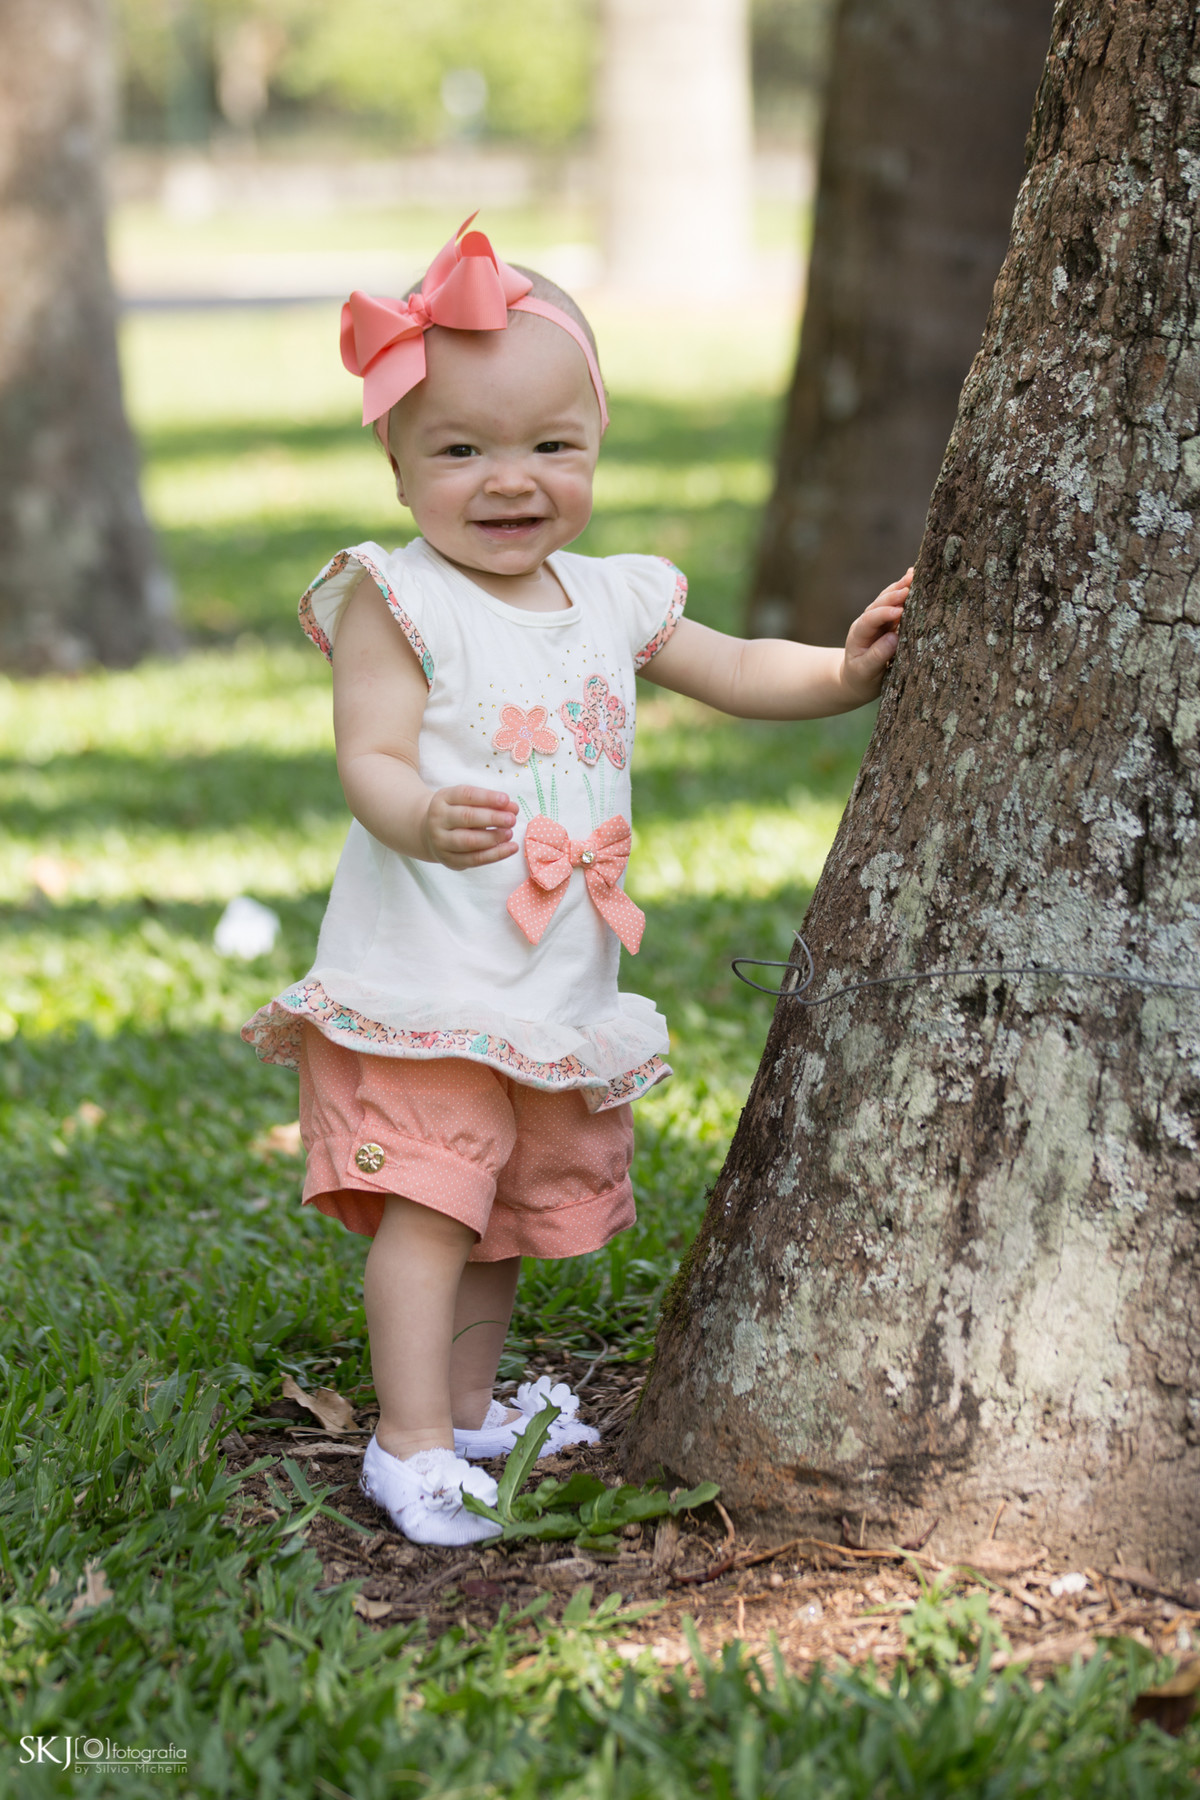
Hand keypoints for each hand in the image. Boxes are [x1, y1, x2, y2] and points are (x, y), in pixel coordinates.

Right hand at [422, 785, 518, 869]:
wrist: (429, 833)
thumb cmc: (456, 813)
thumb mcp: (468, 802)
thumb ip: (490, 803)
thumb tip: (513, 808)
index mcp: (443, 799)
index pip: (466, 795)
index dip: (487, 797)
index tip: (506, 800)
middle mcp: (439, 819)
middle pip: (466, 817)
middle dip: (492, 818)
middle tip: (511, 819)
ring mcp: (441, 841)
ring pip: (469, 841)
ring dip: (493, 838)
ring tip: (510, 833)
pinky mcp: (450, 859)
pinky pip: (474, 859)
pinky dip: (495, 855)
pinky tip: (510, 848)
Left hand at [842, 567, 912, 702]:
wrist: (856, 679)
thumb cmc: (861, 678)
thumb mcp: (865, 672)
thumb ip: (877, 656)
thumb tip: (893, 638)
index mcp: (859, 634)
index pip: (870, 620)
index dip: (884, 614)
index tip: (898, 611)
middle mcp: (867, 622)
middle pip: (879, 604)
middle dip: (894, 595)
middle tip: (909, 586)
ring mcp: (878, 619)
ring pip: (887, 599)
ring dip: (900, 587)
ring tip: (914, 574)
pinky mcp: (889, 620)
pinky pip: (896, 602)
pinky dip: (904, 590)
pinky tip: (913, 577)